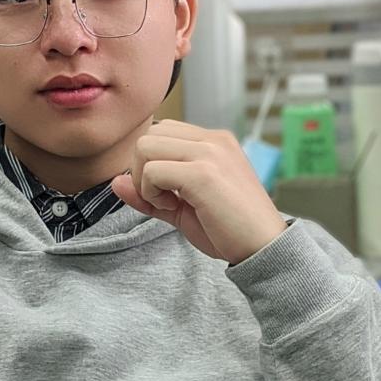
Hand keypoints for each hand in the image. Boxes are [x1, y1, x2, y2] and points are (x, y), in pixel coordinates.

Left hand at [111, 120, 286, 264]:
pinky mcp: (204, 173)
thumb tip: (116, 181)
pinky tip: (174, 207)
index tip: (164, 191)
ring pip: (145, 146)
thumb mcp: (182, 207)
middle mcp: (213, 139)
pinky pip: (153, 171)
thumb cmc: (230, 229)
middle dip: (141, 168)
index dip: (150, 163)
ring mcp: (209, 153)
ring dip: (145, 179)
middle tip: (161, 198)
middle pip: (148, 135)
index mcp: (214, 140)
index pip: (161, 132)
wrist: (265, 248)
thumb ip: (149, 192)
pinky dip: (151, 192)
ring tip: (168, 202)